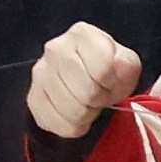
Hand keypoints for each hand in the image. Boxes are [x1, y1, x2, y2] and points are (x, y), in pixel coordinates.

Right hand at [30, 22, 143, 139]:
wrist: (81, 80)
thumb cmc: (106, 71)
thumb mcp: (125, 65)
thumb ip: (127, 65)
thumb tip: (121, 67)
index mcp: (82, 35)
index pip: (102, 69)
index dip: (113, 84)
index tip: (111, 83)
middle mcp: (56, 49)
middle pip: (87, 92)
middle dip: (99, 100)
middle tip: (99, 95)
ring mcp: (40, 73)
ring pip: (72, 110)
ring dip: (86, 114)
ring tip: (87, 103)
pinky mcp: (33, 98)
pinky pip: (58, 123)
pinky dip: (72, 126)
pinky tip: (75, 114)